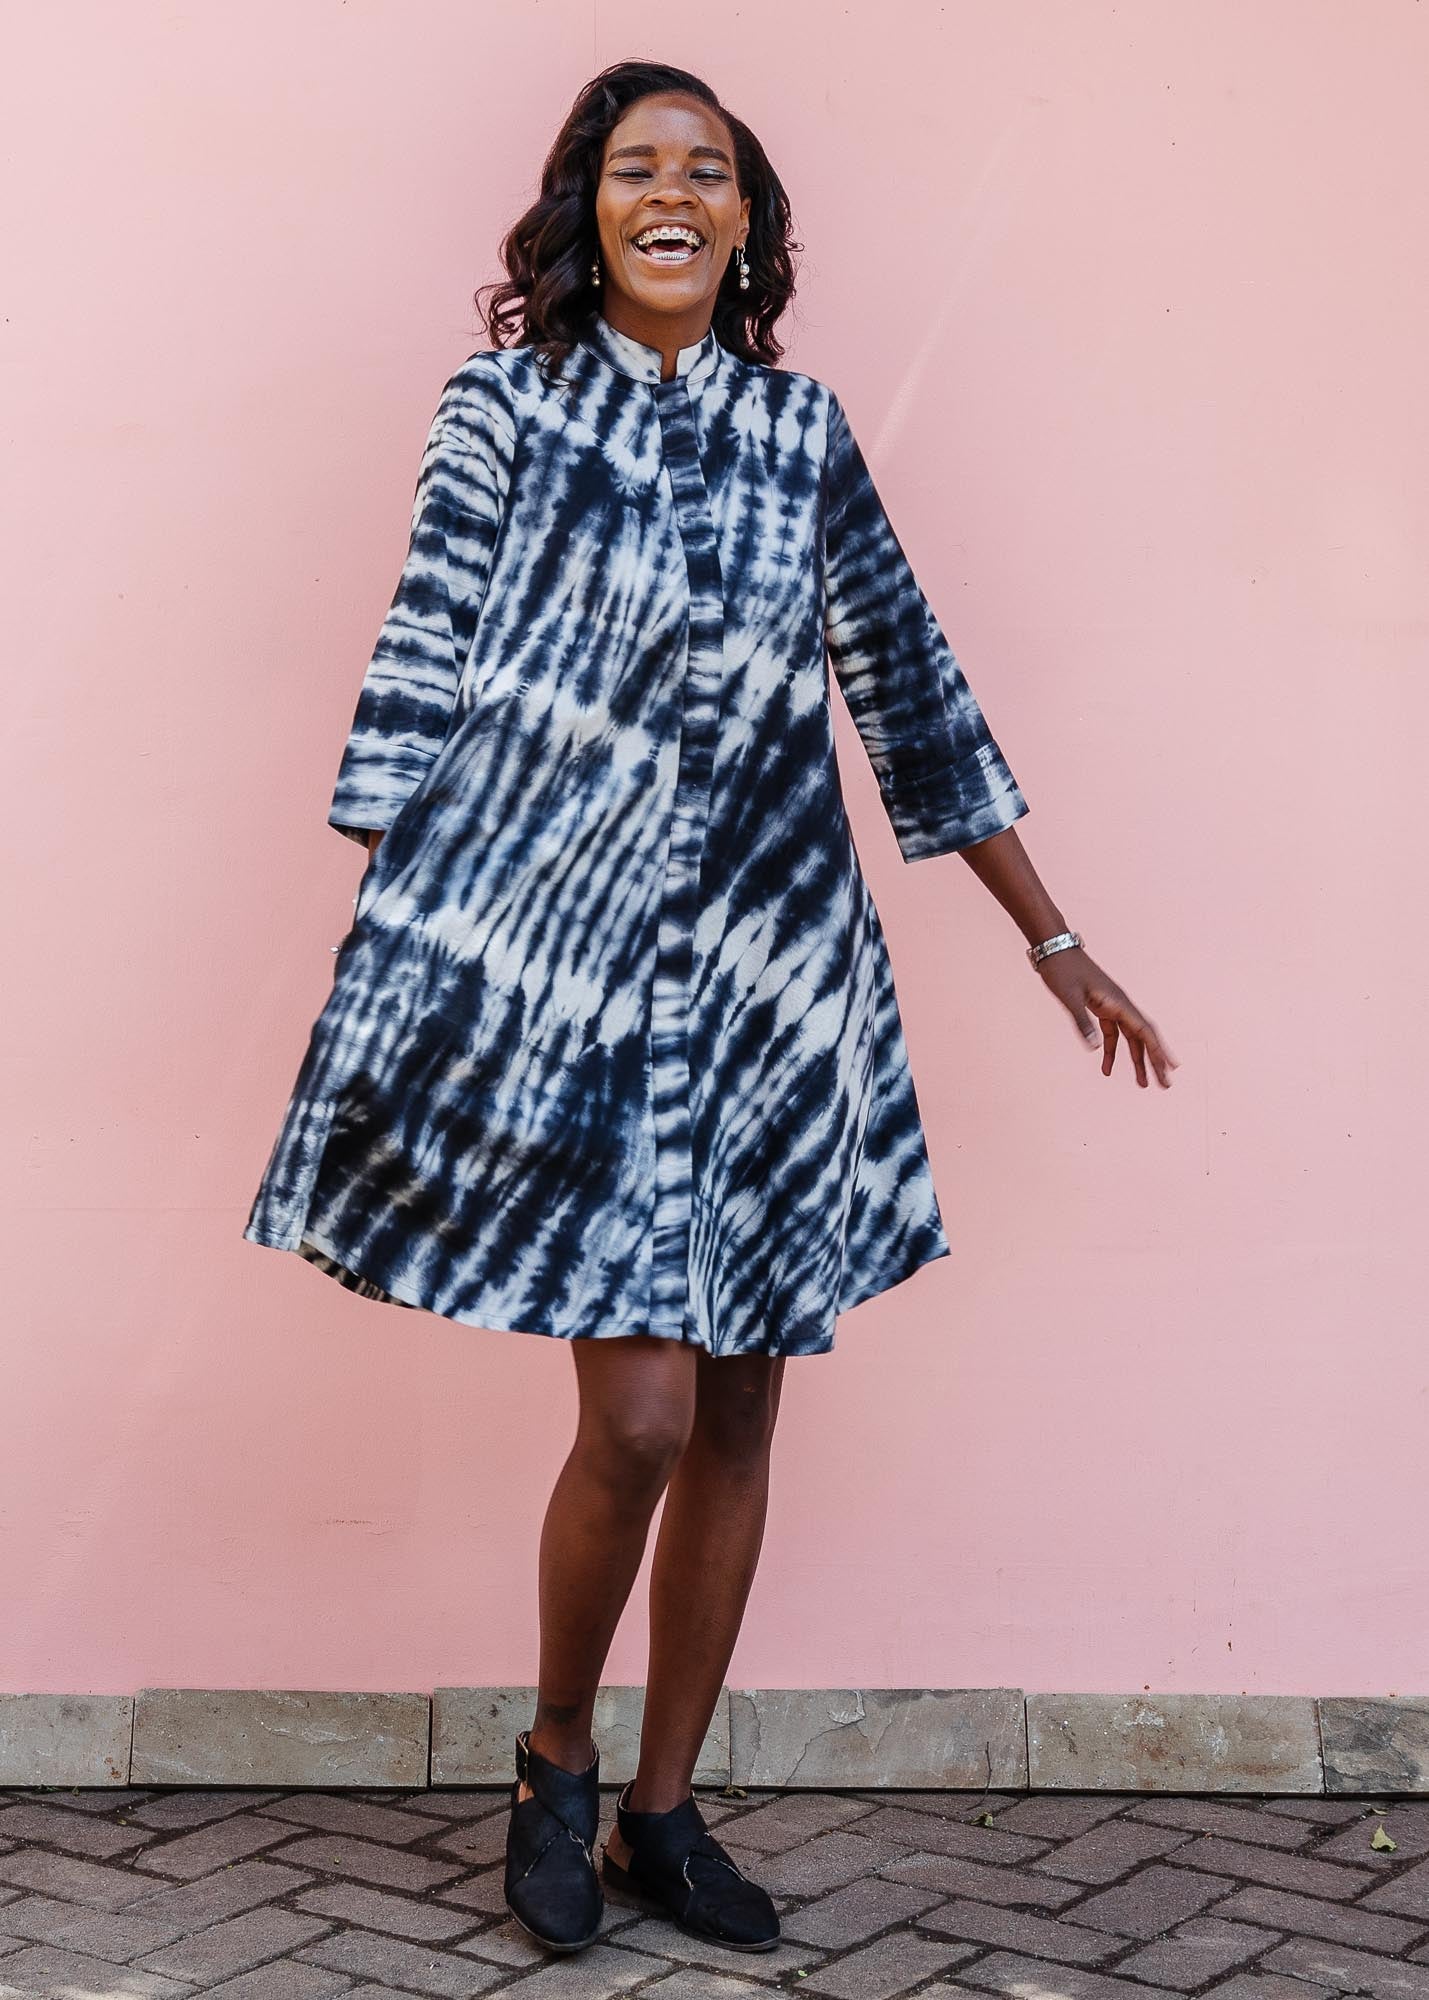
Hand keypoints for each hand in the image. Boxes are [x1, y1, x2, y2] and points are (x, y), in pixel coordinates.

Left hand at [1035, 948, 1177, 1088]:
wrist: (1054, 950)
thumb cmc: (1062, 970)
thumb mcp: (1070, 998)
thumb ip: (1082, 1023)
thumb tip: (1096, 1048)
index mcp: (1118, 1002)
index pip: (1144, 1031)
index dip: (1159, 1050)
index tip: (1172, 1067)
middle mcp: (1120, 1005)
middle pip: (1143, 1037)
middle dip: (1154, 1061)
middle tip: (1165, 1084)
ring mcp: (1112, 1006)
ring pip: (1130, 1038)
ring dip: (1136, 1060)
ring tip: (1143, 1084)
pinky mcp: (1101, 1008)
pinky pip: (1113, 1034)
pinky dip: (1111, 1051)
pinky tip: (1106, 1069)